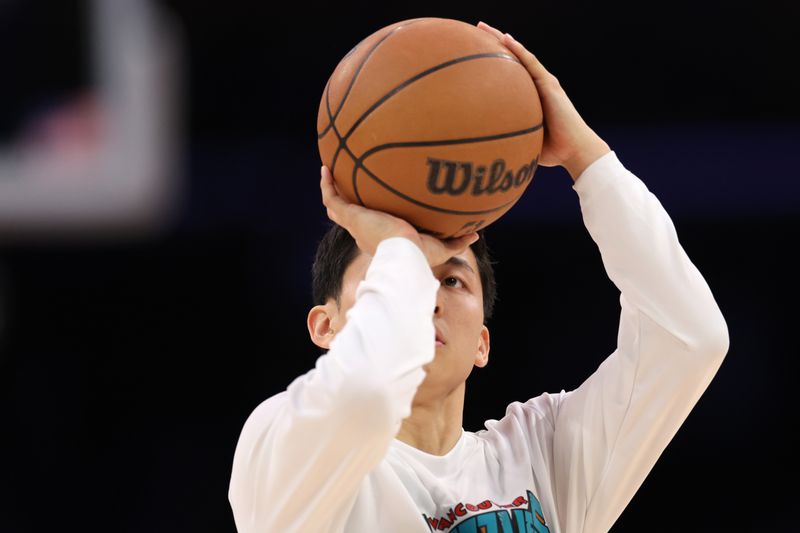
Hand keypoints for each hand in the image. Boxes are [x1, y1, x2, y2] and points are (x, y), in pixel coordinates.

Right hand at [320, 166, 478, 265]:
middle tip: (352, 188)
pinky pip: (332, 199)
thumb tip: (476, 233)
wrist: (404, 257)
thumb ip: (457, 241)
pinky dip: (327, 184)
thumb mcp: (442, 247)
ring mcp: (356, 224)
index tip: (379, 207)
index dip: (374, 218)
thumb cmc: (420, 257)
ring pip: (338, 207)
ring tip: (331, 173)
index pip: (375, 228)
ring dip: (333, 191)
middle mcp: (366, 231)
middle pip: (354, 217)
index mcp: (383, 238)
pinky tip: (325, 168)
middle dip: (352, 205)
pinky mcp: (351, 216)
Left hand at [477, 22, 610, 179]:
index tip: (473, 52)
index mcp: (530, 97)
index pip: (508, 74)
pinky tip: (505, 39)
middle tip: (474, 31)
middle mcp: (536, 86)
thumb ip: (508, 138)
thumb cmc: (551, 151)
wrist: (574, 151)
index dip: (493, 61)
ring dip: (501, 40)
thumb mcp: (524, 141)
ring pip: (519, 56)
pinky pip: (531, 63)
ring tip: (482, 27)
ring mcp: (543, 83)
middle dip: (492, 44)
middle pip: (511, 60)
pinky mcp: (549, 85)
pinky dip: (518, 50)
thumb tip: (485, 148)